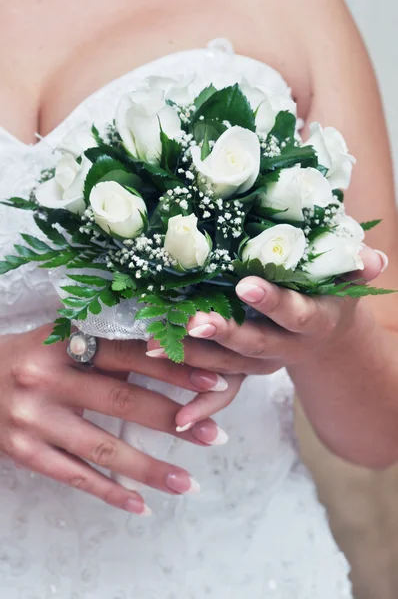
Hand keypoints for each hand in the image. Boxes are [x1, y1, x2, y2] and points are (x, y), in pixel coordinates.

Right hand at [0, 324, 241, 513]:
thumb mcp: (60, 341)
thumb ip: (105, 351)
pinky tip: (140, 504)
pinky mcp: (23, 452)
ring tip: (187, 482)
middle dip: (173, 420)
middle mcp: (47, 379)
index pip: (129, 355)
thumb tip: (167, 362)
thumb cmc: (27, 358)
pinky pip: (73, 476)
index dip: (173, 367)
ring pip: (101, 448)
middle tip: (213, 435)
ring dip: (149, 467)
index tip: (214, 380)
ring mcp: (33, 419)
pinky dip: (109, 492)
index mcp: (62, 343)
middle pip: (121, 401)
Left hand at [146, 246, 385, 429]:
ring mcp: (263, 363)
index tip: (244, 284)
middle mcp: (286, 347)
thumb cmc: (333, 298)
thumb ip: (356, 269)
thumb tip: (376, 258)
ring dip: (194, 361)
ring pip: (229, 366)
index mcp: (311, 321)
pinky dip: (201, 405)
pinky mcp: (244, 371)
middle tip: (194, 322)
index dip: (272, 302)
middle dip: (225, 335)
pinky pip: (224, 391)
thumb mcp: (348, 283)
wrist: (326, 341)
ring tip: (154, 349)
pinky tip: (178, 417)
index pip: (293, 312)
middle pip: (254, 344)